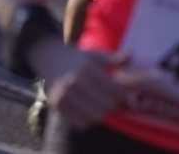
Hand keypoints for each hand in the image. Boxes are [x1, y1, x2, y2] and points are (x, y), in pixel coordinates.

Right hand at [34, 43, 155, 131]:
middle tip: (111, 102)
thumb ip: (113, 58)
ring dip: (100, 115)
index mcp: (86, 69)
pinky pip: (80, 123)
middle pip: (106, 106)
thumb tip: (131, 57)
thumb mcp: (94, 55)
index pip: (115, 91)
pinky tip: (87, 111)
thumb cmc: (76, 57)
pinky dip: (87, 121)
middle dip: (112, 106)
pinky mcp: (57, 105)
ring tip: (99, 106)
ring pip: (94, 117)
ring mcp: (64, 95)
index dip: (121, 94)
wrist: (47, 57)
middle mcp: (74, 82)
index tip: (120, 93)